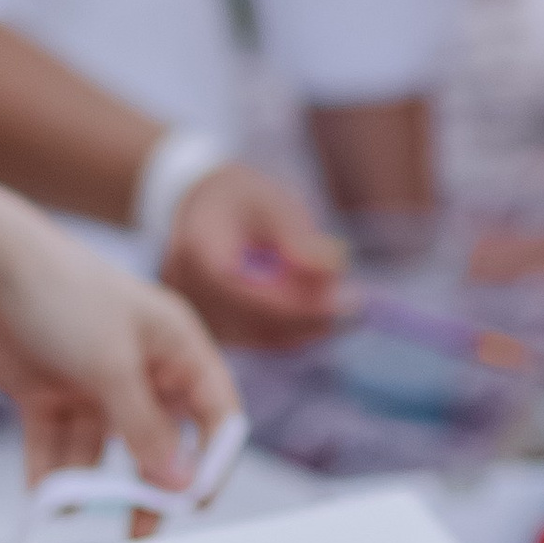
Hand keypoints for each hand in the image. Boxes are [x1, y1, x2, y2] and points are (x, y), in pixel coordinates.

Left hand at [0, 202, 240, 486]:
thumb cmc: (58, 292)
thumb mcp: (112, 365)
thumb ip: (146, 428)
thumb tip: (180, 481)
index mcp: (175, 345)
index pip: (215, 413)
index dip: (212, 459)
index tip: (194, 504)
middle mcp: (138, 365)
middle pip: (158, 441)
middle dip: (147, 486)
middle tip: (137, 530)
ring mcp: (91, 380)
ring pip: (101, 450)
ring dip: (89, 482)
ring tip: (70, 503)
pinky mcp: (47, 391)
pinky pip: (57, 445)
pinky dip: (50, 472)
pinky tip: (41, 497)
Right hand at [160, 161, 348, 351]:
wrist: (204, 211)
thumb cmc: (244, 201)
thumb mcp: (273, 203)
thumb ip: (299, 238)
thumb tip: (331, 273)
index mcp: (196, 248)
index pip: (237, 286)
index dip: (287, 303)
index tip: (338, 304)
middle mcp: (187, 287)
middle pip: (249, 320)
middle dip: (307, 318)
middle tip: (356, 304)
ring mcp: (195, 312)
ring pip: (257, 337)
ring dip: (305, 328)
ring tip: (344, 306)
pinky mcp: (212, 328)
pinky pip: (257, 341)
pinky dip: (292, 333)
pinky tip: (321, 316)